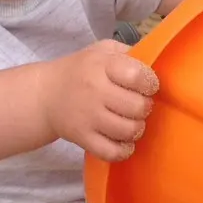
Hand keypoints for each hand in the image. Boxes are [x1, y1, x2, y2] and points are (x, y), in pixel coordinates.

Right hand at [43, 40, 158, 161]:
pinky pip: (112, 152)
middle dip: (145, 107)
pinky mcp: (82, 139)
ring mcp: (87, 117)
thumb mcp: (101, 50)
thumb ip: (128, 53)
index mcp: (101, 65)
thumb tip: (157, 61)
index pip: (137, 76)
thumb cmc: (81, 70)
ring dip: (136, 128)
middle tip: (139, 105)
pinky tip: (123, 141)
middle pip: (137, 106)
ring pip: (128, 130)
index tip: (148, 86)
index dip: (150, 83)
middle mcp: (94, 91)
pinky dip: (123, 150)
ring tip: (131, 121)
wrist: (45, 94)